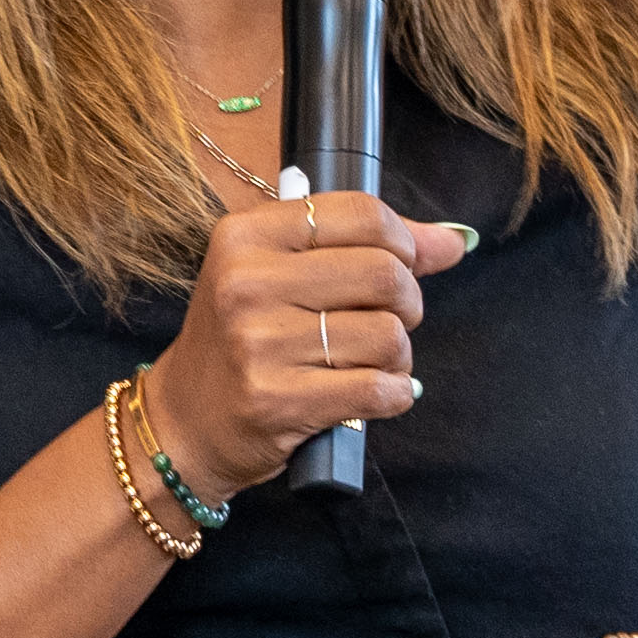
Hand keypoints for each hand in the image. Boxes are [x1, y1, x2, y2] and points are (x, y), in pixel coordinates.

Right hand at [143, 187, 475, 493]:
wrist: (184, 422)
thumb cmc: (242, 341)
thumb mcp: (278, 274)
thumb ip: (364, 247)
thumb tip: (453, 241)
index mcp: (247, 236)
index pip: (363, 215)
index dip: (404, 242)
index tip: (403, 265)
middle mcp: (247, 283)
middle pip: (385, 274)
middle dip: (408, 302)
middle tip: (390, 319)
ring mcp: (259, 344)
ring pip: (387, 336)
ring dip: (399, 356)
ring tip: (372, 362)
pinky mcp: (277, 401)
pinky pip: (379, 390)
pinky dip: (394, 394)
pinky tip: (373, 393)